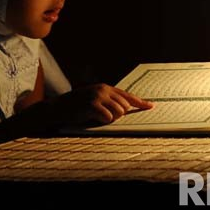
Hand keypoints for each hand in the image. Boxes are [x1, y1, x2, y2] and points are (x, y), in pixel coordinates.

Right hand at [0, 84, 153, 140]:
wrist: (57, 109)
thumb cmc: (76, 107)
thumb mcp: (94, 100)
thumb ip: (109, 102)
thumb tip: (125, 109)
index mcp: (105, 87)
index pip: (128, 95)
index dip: (140, 102)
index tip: (151, 106)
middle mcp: (103, 89)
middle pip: (125, 107)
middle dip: (118, 115)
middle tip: (103, 116)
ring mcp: (97, 96)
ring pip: (118, 113)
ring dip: (110, 119)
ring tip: (97, 117)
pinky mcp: (92, 105)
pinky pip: (108, 118)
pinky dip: (103, 121)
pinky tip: (93, 118)